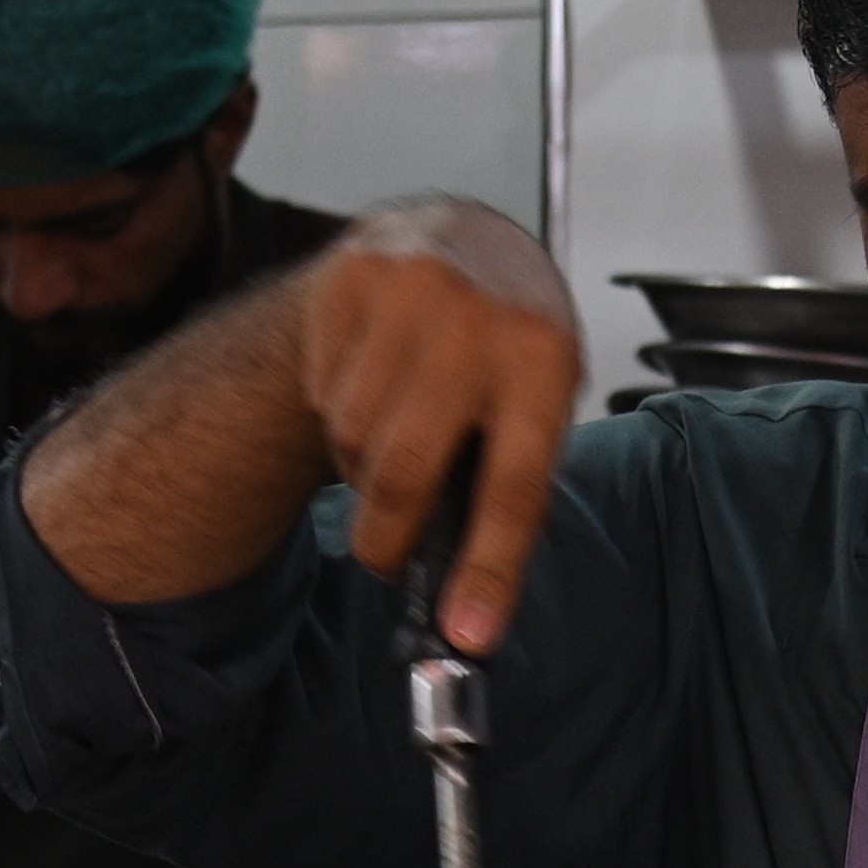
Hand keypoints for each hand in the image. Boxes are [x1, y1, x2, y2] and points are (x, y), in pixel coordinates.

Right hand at [303, 200, 588, 655]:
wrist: (462, 235)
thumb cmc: (509, 342)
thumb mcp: (538, 405)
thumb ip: (511, 494)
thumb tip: (472, 615)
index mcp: (544, 359)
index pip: (514, 486)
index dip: (488, 570)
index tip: (467, 633)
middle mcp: (478, 319)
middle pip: (405, 472)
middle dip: (388, 538)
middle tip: (389, 555)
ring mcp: (409, 292)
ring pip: (353, 437)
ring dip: (365, 465)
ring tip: (399, 433)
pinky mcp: (350, 279)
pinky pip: (323, 394)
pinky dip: (340, 411)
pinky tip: (375, 381)